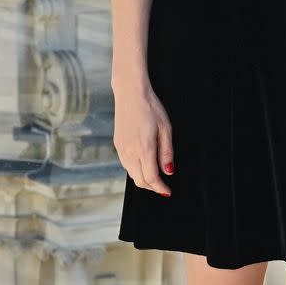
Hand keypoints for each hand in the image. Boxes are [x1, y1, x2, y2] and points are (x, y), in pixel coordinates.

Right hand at [113, 79, 173, 194]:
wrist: (130, 93)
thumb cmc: (151, 108)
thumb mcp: (166, 129)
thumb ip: (166, 153)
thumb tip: (168, 171)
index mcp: (144, 148)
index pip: (151, 178)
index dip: (160, 188)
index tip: (167, 191)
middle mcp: (130, 151)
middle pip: (139, 180)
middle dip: (152, 187)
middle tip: (163, 187)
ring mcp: (121, 148)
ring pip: (131, 174)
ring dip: (143, 179)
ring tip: (155, 177)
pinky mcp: (117, 144)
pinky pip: (126, 165)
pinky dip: (135, 170)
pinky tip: (144, 165)